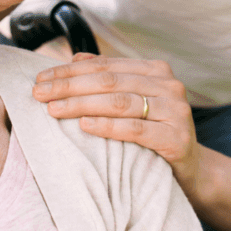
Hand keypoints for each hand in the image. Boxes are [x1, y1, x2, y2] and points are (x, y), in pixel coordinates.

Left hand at [32, 54, 202, 192]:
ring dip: (81, 104)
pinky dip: (107, 126)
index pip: (105, 65)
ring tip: (53, 109)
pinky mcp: (176, 138)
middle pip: (109, 81)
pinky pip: (135, 129)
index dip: (70, 70)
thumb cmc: (154, 133)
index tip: (41, 79)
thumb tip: (75, 58)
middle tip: (38, 94)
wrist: (191, 172)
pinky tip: (83, 125)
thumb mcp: (134, 102)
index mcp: (156, 70)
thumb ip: (110, 79)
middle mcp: (169, 85)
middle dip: (69, 86)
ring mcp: (176, 111)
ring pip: (120, 102)